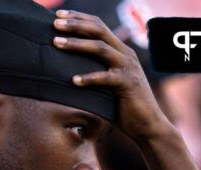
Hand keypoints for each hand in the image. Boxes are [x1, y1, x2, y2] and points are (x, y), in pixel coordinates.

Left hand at [53, 10, 172, 140]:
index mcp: (119, 50)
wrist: (146, 124)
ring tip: (56, 43)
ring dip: (77, 44)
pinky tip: (73, 80)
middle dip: (75, 25)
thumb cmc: (121, 105)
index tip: (57, 14)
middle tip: (54, 23)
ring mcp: (128, 68)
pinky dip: (89, 78)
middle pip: (98, 31)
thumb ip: (93, 70)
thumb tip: (64, 68)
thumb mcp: (106, 83)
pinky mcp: (128, 84)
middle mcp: (125, 54)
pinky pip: (106, 78)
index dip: (79, 18)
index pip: (98, 26)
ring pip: (100, 48)